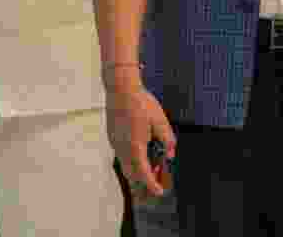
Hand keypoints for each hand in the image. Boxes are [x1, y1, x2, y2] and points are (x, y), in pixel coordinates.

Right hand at [106, 76, 175, 197]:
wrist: (121, 88)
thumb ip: (168, 140)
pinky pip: (121, 156)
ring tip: (148, 174)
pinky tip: (138, 157)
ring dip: (136, 173)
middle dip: (142, 185)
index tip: (159, 192)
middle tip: (154, 187)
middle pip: (131, 175)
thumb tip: (170, 154)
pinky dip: (130, 162)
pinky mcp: (112, 136)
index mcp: (136, 146)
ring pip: (124, 166)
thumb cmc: (140, 102)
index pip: (144, 174)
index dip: (152, 185)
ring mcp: (115, 142)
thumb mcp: (161, 121)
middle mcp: (123, 148)